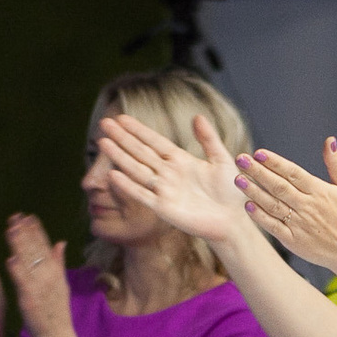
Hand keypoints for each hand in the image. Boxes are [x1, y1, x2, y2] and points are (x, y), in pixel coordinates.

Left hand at [4, 214, 70, 336]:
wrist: (57, 335)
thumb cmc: (56, 311)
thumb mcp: (62, 284)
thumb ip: (59, 262)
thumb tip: (60, 242)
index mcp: (56, 271)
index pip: (45, 246)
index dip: (36, 230)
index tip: (28, 216)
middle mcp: (49, 276)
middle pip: (36, 250)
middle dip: (26, 232)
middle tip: (16, 217)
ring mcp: (40, 287)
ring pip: (28, 262)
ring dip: (20, 245)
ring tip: (11, 230)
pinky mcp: (30, 298)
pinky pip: (23, 282)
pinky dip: (17, 270)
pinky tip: (10, 259)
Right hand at [96, 112, 250, 245]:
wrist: (234, 221)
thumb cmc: (231, 192)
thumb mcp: (222, 160)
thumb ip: (208, 139)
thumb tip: (197, 116)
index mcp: (180, 160)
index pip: (154, 141)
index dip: (138, 130)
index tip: (121, 118)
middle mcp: (168, 173)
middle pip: (140, 152)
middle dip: (122, 138)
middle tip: (104, 123)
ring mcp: (164, 190)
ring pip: (137, 169)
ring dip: (120, 156)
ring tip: (103, 142)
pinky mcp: (164, 208)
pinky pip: (143, 195)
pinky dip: (128, 186)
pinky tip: (114, 174)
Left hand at [233, 139, 336, 291]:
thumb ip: (336, 164)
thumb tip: (329, 140)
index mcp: (320, 191)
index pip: (293, 173)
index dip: (275, 162)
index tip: (259, 152)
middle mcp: (308, 206)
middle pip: (279, 186)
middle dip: (258, 172)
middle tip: (240, 159)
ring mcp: (299, 224)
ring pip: (273, 205)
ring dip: (254, 191)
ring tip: (238, 179)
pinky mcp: (293, 241)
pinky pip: (273, 226)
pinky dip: (260, 216)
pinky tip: (247, 205)